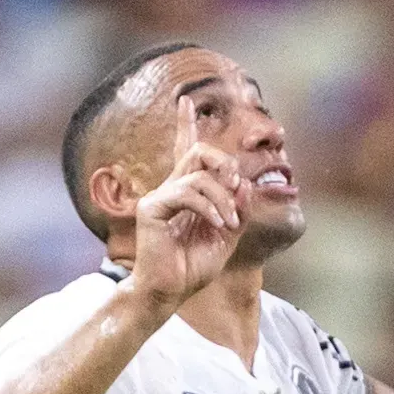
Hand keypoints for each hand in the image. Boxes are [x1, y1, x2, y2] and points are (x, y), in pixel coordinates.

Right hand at [126, 97, 249, 308]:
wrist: (169, 293)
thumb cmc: (192, 268)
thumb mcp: (227, 236)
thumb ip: (237, 209)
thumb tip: (242, 183)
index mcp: (186, 193)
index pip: (186, 151)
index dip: (185, 125)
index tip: (185, 100)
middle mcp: (170, 189)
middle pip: (198, 151)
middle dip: (224, 162)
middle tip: (236, 184)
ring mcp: (159, 197)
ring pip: (199, 173)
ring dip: (223, 198)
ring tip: (229, 224)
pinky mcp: (152, 208)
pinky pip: (188, 193)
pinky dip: (209, 207)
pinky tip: (218, 225)